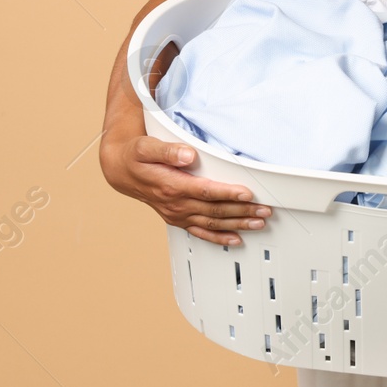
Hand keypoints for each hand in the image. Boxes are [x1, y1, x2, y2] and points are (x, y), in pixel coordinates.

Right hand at [101, 133, 271, 246]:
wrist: (122, 170)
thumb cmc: (137, 156)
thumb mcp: (147, 147)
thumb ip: (168, 151)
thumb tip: (188, 155)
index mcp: (171, 185)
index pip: (206, 191)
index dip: (228, 193)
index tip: (247, 194)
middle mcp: (176, 203)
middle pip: (214, 210)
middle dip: (241, 211)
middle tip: (264, 210)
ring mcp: (177, 213)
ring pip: (212, 223)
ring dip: (237, 224)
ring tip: (259, 223)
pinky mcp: (178, 218)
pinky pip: (200, 232)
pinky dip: (219, 237)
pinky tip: (236, 239)